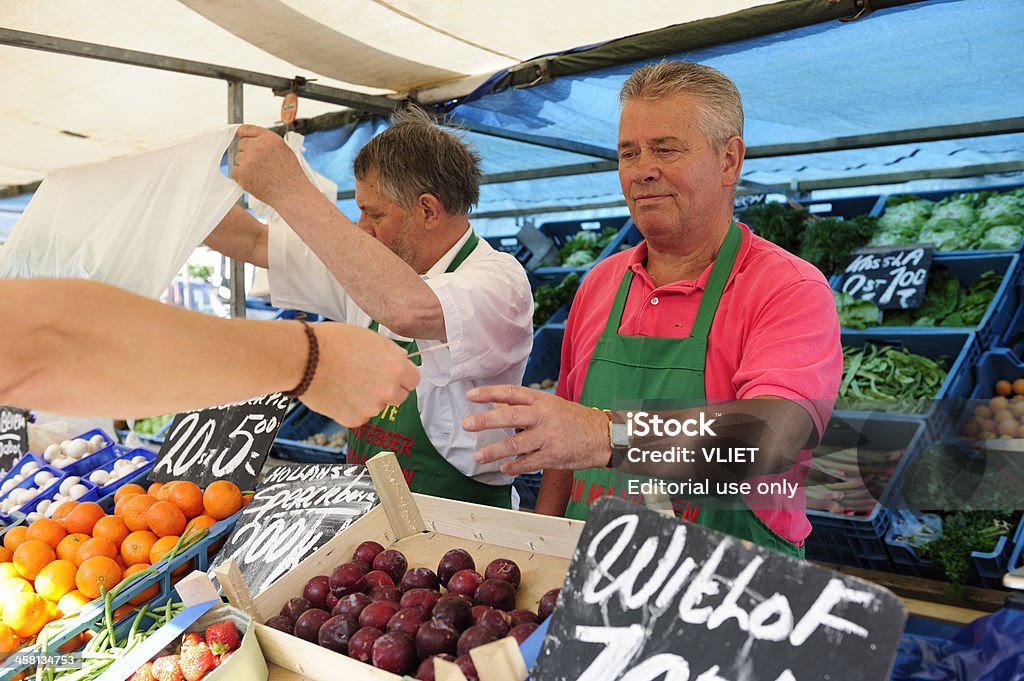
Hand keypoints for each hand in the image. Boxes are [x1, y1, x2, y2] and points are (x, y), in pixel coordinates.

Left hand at [232, 125, 310, 206]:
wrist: (292, 194)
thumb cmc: (290, 176)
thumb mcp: (283, 151)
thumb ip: (266, 143)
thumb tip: (250, 139)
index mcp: (269, 138)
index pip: (247, 129)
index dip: (241, 132)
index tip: (238, 135)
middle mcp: (258, 146)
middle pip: (241, 144)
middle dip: (247, 153)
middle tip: (261, 166)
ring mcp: (248, 159)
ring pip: (238, 159)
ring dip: (245, 166)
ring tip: (261, 175)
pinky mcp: (242, 172)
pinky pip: (234, 171)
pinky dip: (241, 177)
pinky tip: (255, 181)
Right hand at [301, 323, 419, 426]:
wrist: (303, 358)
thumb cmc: (332, 342)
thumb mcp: (370, 337)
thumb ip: (391, 352)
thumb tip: (402, 359)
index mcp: (396, 367)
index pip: (414, 380)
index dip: (402, 376)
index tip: (394, 375)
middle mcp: (388, 390)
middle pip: (400, 397)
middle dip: (388, 389)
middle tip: (368, 378)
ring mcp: (371, 407)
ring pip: (377, 406)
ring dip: (368, 398)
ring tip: (346, 381)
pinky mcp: (354, 419)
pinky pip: (359, 415)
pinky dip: (351, 408)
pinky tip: (338, 392)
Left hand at [462, 385, 609, 474]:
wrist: (603, 436)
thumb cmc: (574, 419)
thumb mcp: (551, 405)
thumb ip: (525, 405)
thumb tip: (496, 404)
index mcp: (542, 401)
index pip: (512, 393)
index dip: (490, 393)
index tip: (471, 395)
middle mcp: (544, 416)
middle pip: (510, 416)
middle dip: (485, 420)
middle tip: (466, 424)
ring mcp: (548, 437)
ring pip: (516, 443)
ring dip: (494, 451)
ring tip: (478, 456)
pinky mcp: (553, 456)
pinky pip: (528, 463)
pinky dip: (513, 467)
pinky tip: (503, 468)